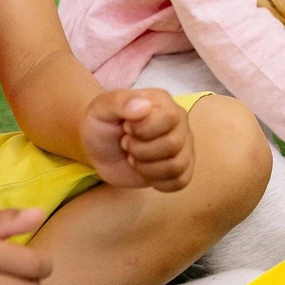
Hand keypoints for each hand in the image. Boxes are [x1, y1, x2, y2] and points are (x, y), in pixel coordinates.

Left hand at [80, 89, 194, 191]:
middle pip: (173, 144)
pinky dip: (158, 182)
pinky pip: (180, 181)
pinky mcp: (183, 169)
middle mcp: (179, 123)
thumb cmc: (102, 126)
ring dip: (147, 168)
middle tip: (127, 145)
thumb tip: (145, 106)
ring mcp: (184, 147)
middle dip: (141, 150)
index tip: (126, 128)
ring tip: (134, 158)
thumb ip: (119, 102)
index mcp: (163, 102)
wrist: (101, 151)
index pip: (170, 117)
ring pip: (177, 166)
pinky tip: (146, 172)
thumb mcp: (100, 109)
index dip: (145, 129)